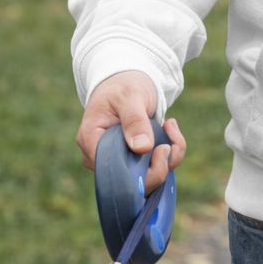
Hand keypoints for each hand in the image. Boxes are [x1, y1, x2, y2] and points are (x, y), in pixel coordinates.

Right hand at [76, 70, 186, 193]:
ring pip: (147, 178)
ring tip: (171, 126)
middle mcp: (100, 156)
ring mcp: (117, 160)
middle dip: (158, 167)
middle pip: (130, 183)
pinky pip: (155, 168)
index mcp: (91, 140)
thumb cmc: (124, 85)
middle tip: (170, 142)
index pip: (111, 173)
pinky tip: (170, 128)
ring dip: (169, 157)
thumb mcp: (130, 96)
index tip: (160, 149)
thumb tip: (142, 148)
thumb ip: (134, 120)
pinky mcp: (134, 160)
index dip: (139, 172)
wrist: (129, 80)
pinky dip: (170, 153)